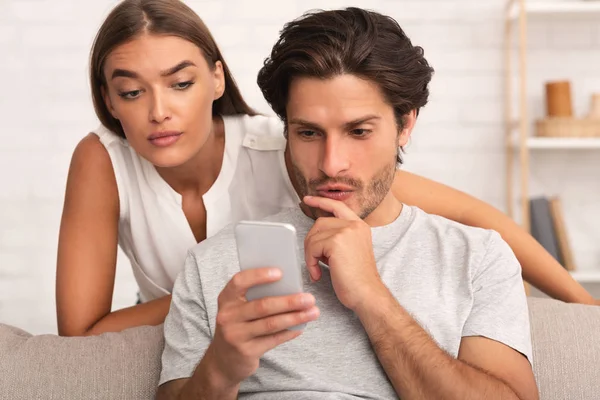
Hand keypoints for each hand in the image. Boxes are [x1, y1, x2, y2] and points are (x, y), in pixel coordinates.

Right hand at [206, 267, 319, 386]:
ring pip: (271, 323)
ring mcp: (236, 335)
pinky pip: (273, 340)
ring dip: (295, 317)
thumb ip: (255, 297)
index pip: (239, 281)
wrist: (223, 361)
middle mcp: (228, 316)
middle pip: (262, 305)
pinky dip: (290, 332)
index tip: (280, 273)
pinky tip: (301, 327)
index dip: (259, 276)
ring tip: (313, 312)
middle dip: (289, 301)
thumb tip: (289, 286)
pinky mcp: (246, 351)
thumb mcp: (238, 309)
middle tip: (309, 298)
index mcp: (226, 299)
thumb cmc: (238, 326)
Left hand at [302, 195, 383, 310]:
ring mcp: (346, 232)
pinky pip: (312, 247)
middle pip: (320, 222)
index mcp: (359, 226)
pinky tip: (318, 273)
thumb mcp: (350, 251)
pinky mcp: (336, 242)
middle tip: (315, 260)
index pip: (337, 206)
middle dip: (312, 241)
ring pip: (314, 235)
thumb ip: (338, 238)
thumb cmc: (357, 280)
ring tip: (318, 269)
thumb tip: (317, 235)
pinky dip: (311, 262)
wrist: (367, 294)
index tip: (308, 199)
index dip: (321, 201)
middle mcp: (354, 225)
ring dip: (311, 254)